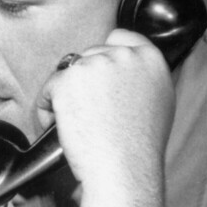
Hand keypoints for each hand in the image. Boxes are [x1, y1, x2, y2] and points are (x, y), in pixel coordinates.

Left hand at [39, 27, 173, 206]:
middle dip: (84, 80)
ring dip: (66, 95)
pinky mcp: (68, 78)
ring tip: (75, 124)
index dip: (105, 54)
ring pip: (68, 72)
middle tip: (87, 112)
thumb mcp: (159, 104)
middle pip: (91, 54)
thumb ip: (143, 79)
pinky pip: (49, 88)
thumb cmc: (140, 150)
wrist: (124, 170)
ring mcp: (95, 64)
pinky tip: (61, 127)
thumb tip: (127, 73)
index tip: (98, 74)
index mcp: (151, 60)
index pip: (121, 37)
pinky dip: (48, 108)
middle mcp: (125, 55)